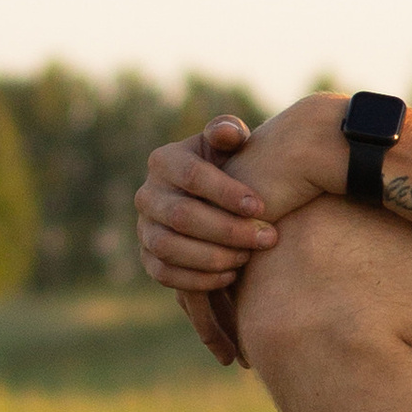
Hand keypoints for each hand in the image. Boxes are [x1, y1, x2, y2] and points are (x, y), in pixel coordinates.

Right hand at [135, 101, 342, 366]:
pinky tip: (231, 276)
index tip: (262, 206)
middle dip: (228, 230)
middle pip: (181, 216)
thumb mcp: (230, 144)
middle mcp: (146, 194)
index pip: (191, 176)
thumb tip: (228, 134)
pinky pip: (165, 274)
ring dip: (213, 257)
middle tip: (267, 237)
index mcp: (164, 161)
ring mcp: (144, 229)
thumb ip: (229, 132)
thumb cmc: (230, 166)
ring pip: (170, 248)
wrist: (214, 200)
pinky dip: (198, 279)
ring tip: (249, 257)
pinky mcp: (148, 258)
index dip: (226, 193)